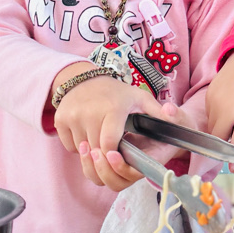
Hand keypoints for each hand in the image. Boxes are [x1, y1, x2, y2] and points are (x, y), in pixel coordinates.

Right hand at [52, 67, 185, 190]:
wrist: (83, 78)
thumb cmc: (116, 92)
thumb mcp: (139, 97)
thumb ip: (157, 110)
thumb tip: (172, 115)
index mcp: (112, 109)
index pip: (109, 145)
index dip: (114, 154)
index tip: (118, 152)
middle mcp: (89, 113)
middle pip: (96, 150)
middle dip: (104, 153)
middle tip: (111, 146)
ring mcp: (72, 117)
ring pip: (82, 150)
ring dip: (91, 150)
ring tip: (99, 135)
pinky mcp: (60, 120)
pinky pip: (69, 146)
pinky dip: (78, 145)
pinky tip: (86, 132)